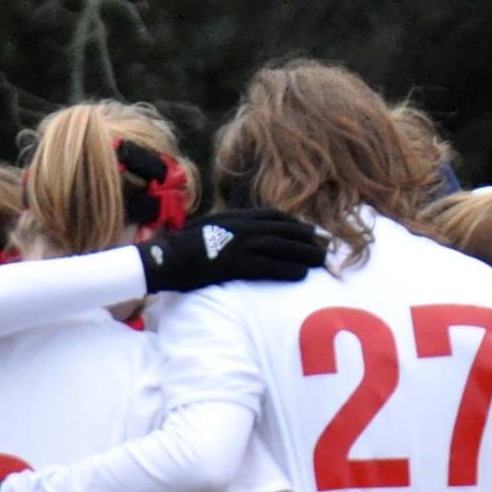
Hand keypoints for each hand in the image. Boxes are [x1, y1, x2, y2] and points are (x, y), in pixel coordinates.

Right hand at [141, 209, 327, 291]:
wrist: (165, 258)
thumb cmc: (183, 247)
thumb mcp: (210, 228)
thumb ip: (229, 228)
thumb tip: (244, 234)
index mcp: (235, 217)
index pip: (272, 216)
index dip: (295, 224)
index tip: (311, 231)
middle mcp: (240, 227)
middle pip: (282, 230)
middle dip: (307, 238)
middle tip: (326, 246)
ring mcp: (237, 245)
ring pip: (280, 248)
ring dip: (304, 254)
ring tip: (322, 261)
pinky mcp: (234, 265)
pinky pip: (266, 267)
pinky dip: (286, 270)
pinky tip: (301, 275)